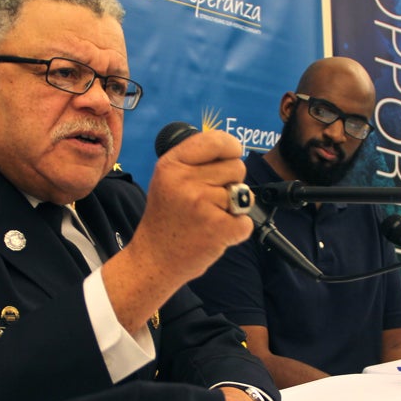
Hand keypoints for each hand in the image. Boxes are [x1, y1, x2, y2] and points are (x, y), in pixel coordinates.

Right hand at [101, 129, 252, 330]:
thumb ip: (195, 162)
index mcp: (171, 164)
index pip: (216, 140)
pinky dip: (237, 230)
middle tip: (208, 200)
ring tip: (208, 218)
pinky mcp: (218, 227)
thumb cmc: (166, 219)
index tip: (232, 155)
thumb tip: (233, 149)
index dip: (231, 147)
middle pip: (236, 167)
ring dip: (232, 208)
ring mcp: (202, 204)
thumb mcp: (167, 180)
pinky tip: (215, 233)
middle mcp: (185, 180)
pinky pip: (246, 220)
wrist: (154, 260)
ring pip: (243, 193)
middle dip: (230, 182)